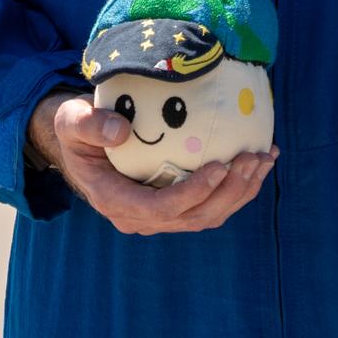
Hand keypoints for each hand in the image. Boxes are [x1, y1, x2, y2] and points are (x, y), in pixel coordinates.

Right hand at [27, 91, 278, 234]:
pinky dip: (238, 186)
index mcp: (116, 202)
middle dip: (229, 191)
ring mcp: (160, 215)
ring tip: (265, 158)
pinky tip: (258, 160)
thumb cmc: (78, 128)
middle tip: (254, 157)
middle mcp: (140, 217)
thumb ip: (90, 125)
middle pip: (193, 217)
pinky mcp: (176, 205)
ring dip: (241, 191)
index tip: (220, 165)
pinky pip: (212, 204)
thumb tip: (119, 131)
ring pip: (208, 215)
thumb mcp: (73, 120)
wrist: (83, 142)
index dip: (194, 193)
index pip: (161, 210)